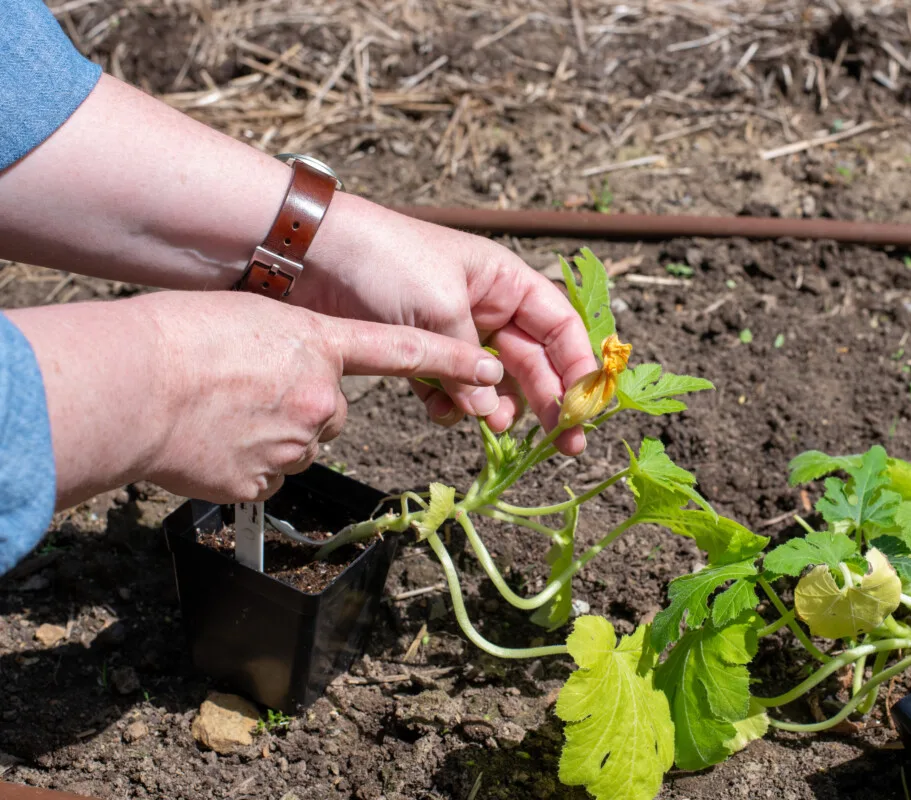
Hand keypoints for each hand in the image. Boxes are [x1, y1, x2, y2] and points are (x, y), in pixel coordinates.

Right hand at [9, 292, 505, 507]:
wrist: (131, 384)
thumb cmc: (179, 339)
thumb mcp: (253, 319)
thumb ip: (295, 348)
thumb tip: (307, 383)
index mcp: (318, 344)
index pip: (401, 351)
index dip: (451, 359)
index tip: (492, 366)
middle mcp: (321, 396)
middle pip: (332, 413)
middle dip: (303, 409)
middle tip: (247, 394)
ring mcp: (297, 443)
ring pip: (299, 446)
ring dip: (272, 437)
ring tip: (219, 415)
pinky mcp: (265, 480)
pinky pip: (268, 475)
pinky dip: (246, 465)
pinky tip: (212, 444)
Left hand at [294, 195, 596, 454]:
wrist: (308, 254)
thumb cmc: (384, 261)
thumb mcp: (440, 308)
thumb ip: (470, 363)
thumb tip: (490, 413)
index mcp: (505, 282)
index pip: (560, 327)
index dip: (579, 367)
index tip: (587, 407)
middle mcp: (488, 307)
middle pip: (534, 362)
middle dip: (548, 400)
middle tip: (564, 444)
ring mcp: (454, 332)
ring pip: (492, 383)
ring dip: (495, 408)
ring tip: (489, 426)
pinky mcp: (419, 354)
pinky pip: (451, 390)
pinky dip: (452, 406)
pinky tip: (441, 413)